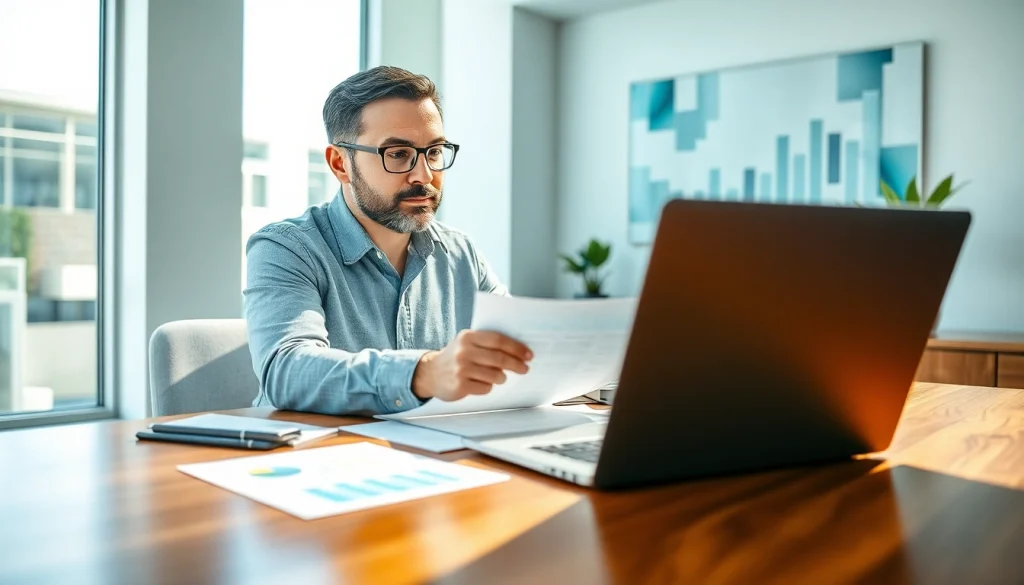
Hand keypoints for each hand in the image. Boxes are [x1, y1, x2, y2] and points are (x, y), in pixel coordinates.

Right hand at [412, 330, 532, 401]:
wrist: (430, 373)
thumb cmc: (455, 357)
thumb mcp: (467, 343)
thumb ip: (487, 344)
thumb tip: (518, 351)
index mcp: (468, 337)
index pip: (498, 340)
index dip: (516, 348)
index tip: (528, 354)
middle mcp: (464, 352)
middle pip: (499, 358)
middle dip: (516, 364)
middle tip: (525, 368)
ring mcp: (461, 369)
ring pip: (494, 375)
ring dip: (501, 377)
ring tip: (498, 376)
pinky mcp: (460, 386)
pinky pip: (485, 387)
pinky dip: (487, 386)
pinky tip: (479, 383)